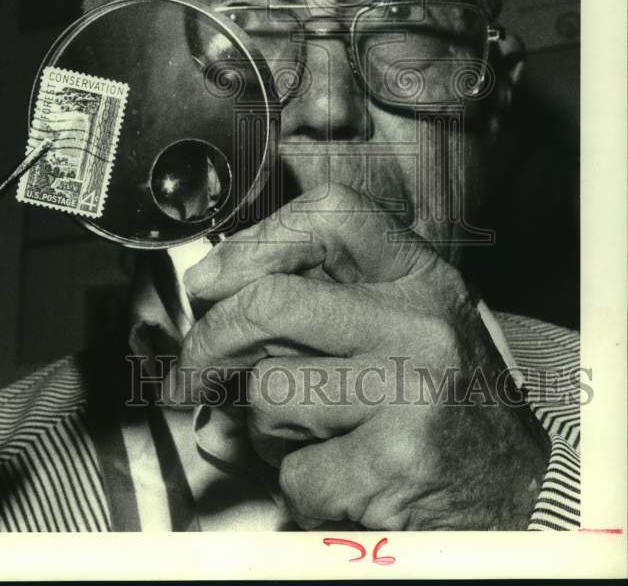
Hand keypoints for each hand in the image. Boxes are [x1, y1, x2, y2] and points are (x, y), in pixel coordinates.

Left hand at [177, 183, 549, 529]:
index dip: (253, 242)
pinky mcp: (398, 461)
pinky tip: (344, 479)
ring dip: (267, 429)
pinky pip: (294, 471)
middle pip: (271, 303)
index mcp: (421, 276)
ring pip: (270, 394)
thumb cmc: (445, 404)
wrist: (520, 495)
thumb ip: (325, 297)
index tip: (210, 282)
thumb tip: (211, 292)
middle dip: (208, 342)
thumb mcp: (404, 324)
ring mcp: (412, 389)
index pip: (329, 215)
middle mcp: (420, 322)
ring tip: (315, 435)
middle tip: (191, 374)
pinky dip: (300, 485)